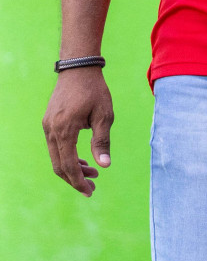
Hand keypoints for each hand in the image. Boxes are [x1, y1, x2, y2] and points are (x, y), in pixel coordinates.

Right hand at [42, 68, 113, 195]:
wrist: (78, 69)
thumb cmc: (95, 91)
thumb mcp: (104, 115)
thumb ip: (102, 141)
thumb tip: (105, 165)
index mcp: (65, 131)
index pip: (68, 165)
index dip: (78, 181)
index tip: (90, 191)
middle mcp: (51, 131)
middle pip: (59, 165)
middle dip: (75, 179)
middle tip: (92, 187)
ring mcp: (47, 127)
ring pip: (56, 157)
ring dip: (72, 168)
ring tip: (93, 172)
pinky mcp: (49, 123)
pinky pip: (55, 146)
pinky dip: (67, 156)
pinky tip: (82, 160)